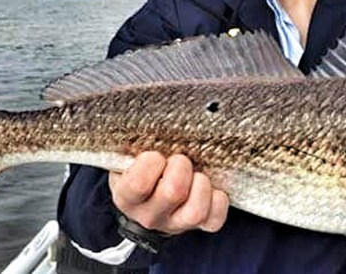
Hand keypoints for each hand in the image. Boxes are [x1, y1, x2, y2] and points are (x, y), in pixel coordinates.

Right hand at [109, 152, 229, 234]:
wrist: (146, 205)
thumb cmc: (139, 173)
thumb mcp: (127, 160)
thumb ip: (133, 148)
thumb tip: (144, 119)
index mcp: (128, 198)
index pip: (139, 183)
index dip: (152, 162)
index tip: (155, 155)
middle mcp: (150, 216)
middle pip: (173, 192)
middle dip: (181, 166)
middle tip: (179, 160)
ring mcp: (176, 224)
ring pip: (196, 211)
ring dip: (200, 184)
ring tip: (195, 174)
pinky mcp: (200, 226)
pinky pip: (215, 218)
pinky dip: (218, 199)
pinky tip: (210, 189)